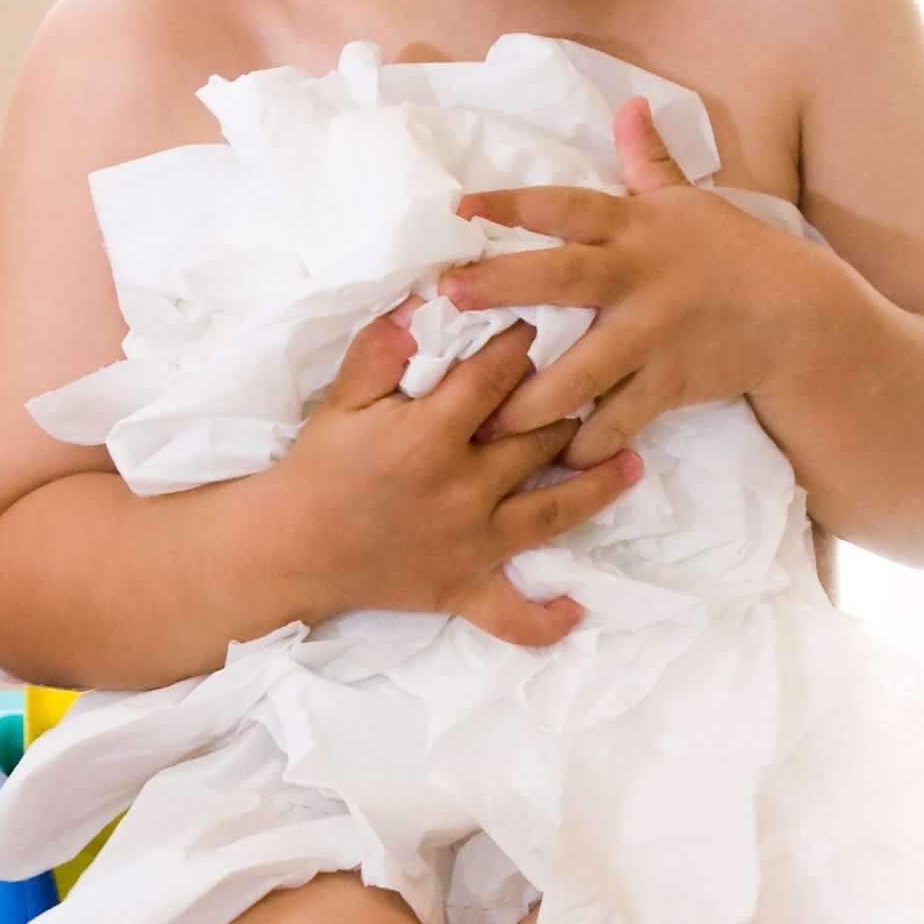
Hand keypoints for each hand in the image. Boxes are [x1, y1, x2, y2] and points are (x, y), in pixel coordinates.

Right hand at [282, 309, 641, 648]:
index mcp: (432, 435)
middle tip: (596, 381)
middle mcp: (464, 489)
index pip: (497, 378)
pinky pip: (511, 615)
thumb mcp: (343, 398)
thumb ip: (382, 350)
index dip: (522, 345)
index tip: (540, 324)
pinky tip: (578, 610)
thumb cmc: (318, 466)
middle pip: (538, 438)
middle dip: (568, 405)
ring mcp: (471, 544)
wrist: (289, 548)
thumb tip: (422, 305)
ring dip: (596, 488)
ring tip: (633, 463)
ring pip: (551, 512)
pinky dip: (544, 619)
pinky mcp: (463, 589)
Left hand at [441, 95, 819, 462]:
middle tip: (448, 294)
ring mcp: (653, 335)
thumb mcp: (689, 201)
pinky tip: (551, 462)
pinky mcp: (670, 384)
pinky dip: (586, 444)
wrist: (794, 316)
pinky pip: (618, 420)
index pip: (563, 207)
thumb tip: (629, 103)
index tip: (457, 207)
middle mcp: (637, 278)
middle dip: (501, 284)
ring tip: (484, 421)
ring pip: (581, 371)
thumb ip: (648, 160)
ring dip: (530, 400)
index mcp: (634, 227)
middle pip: (560, 277)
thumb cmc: (731, 252)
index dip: (510, 203)